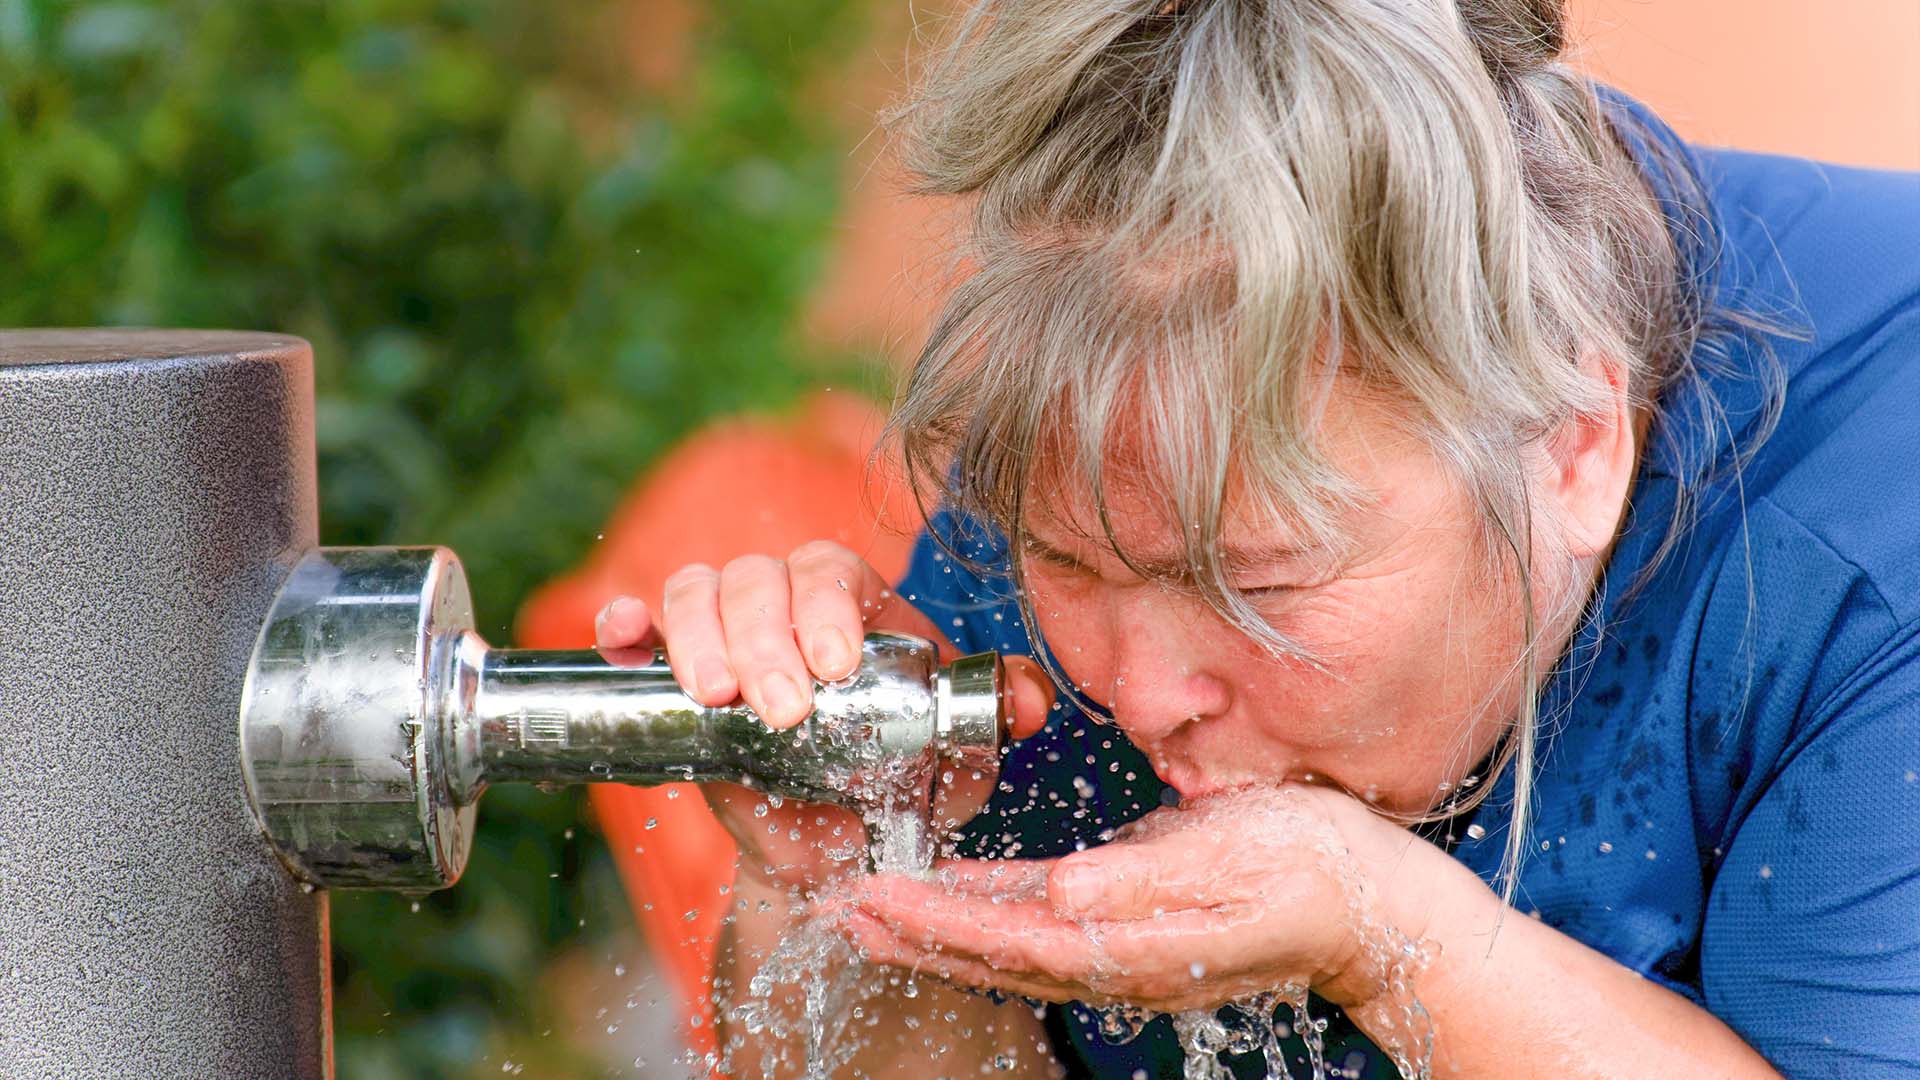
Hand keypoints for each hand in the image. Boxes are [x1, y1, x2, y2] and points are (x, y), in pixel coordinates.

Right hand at [595, 540, 1053, 889]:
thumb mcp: (961, 755)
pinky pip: (640, 628)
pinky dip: (626, 622)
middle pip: (758, 576)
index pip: (833, 571)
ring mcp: (726, 635)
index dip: (826, 607)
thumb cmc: (908, 783)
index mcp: (862, 606)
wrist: (842, 851)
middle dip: (765, 638)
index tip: (836, 666)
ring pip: (697, 589)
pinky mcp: (675, 676)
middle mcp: (788, 606)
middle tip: (783, 709)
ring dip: (699, 635)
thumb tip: (1030, 699)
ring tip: (717, 697)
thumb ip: (994, 719)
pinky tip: (624, 636)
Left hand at [843, 783, 1484, 1016]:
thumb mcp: (1231, 858)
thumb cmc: (1310, 870)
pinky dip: (986, 910)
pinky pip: (1042, 923)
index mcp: (1131, 947)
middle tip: (836, 906)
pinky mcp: (1131, 920)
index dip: (934, 922)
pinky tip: (953, 891)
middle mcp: (1115, 957)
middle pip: (991, 951)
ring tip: (871, 903)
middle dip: (910, 932)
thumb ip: (1141, 881)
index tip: (871, 900)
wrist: (1371, 901)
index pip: (1008, 939)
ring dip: (935, 924)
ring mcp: (1121, 945)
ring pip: (1007, 941)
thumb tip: (1060, 893)